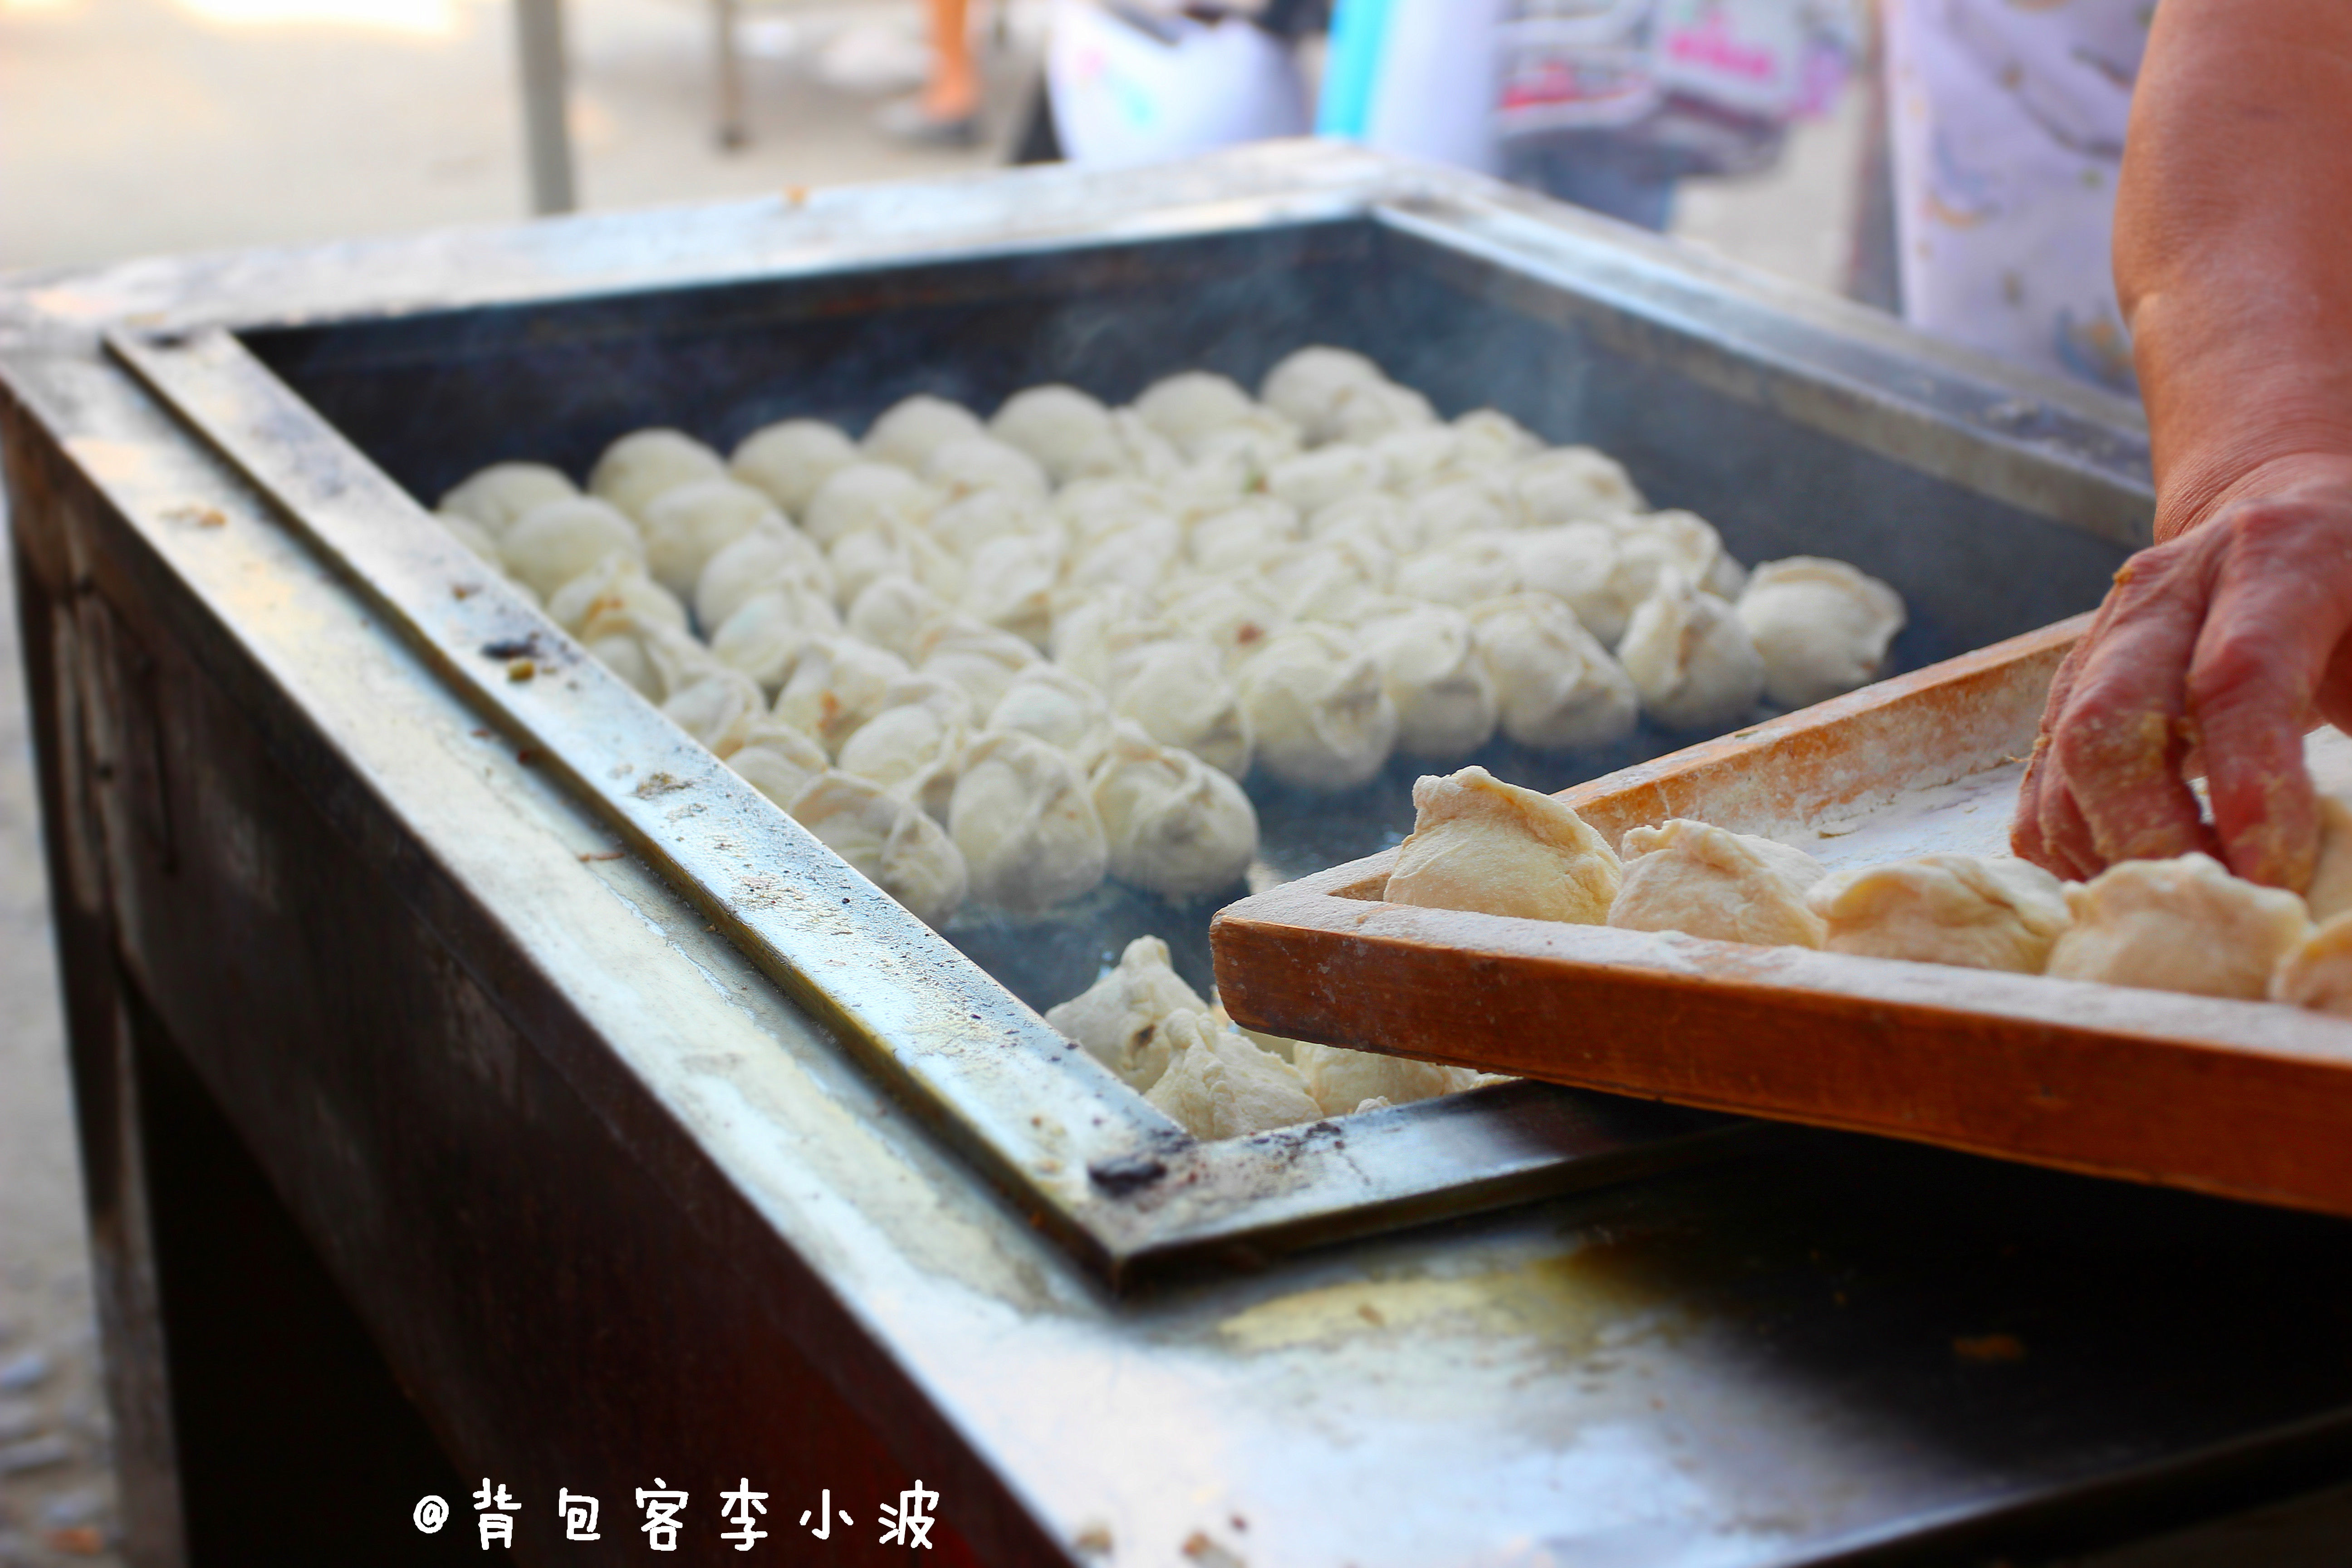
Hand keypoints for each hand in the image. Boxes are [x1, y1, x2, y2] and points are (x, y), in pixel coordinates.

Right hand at [2014, 453, 2351, 889]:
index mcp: (2273, 557)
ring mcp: (2097, 643)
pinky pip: (2039, 790)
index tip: (2275, 878)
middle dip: (2154, 838)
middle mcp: (2163, 595)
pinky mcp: (2064, 693)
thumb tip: (2349, 860)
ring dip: (2114, 856)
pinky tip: (2141, 878)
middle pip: (2109, 724)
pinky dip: (2079, 852)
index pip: (2234, 677)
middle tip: (2218, 911)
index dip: (2248, 786)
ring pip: (2063, 765)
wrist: (2280, 512)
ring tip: (2188, 906)